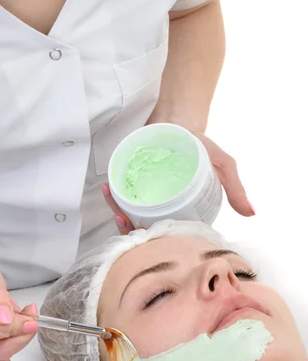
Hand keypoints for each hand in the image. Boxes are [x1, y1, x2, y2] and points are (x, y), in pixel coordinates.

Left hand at [103, 131, 254, 233]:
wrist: (180, 116)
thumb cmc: (201, 144)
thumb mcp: (222, 165)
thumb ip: (234, 188)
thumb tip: (251, 213)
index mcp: (180, 212)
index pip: (167, 236)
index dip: (157, 243)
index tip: (150, 237)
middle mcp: (160, 206)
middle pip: (143, 228)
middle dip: (132, 231)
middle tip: (126, 221)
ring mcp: (142, 194)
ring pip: (128, 213)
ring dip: (118, 213)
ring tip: (116, 207)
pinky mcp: (129, 180)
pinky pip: (119, 193)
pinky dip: (113, 194)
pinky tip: (109, 189)